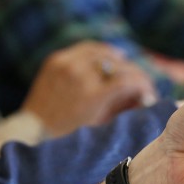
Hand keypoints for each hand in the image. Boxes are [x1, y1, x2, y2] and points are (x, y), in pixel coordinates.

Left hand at [21, 41, 156, 136]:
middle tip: (142, 83)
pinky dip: (101, 52)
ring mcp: (66, 65)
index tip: (150, 91)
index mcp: (92, 96)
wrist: (34, 129)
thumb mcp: (101, 125)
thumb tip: (146, 98)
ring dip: (119, 61)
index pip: (129, 79)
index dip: (145, 84)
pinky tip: (109, 57)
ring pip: (104, 52)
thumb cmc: (71, 134)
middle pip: (119, 65)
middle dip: (135, 74)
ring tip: (126, 69)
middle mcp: (80, 75)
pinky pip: (86, 49)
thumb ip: (125, 108)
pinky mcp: (57, 59)